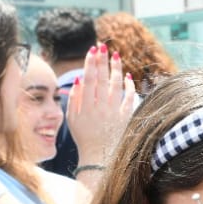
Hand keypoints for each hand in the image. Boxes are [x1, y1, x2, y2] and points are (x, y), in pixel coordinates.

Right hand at [66, 44, 136, 170]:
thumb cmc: (84, 138)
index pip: (88, 79)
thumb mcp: (72, 120)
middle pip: (101, 78)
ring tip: (115, 55)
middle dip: (101, 60)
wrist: (99, 158)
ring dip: (115, 68)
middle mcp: (99, 107)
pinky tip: (127, 76)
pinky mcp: (125, 118)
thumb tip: (79, 79)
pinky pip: (129, 99)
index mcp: (85, 106)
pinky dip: (129, 87)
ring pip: (115, 85)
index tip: (92, 50)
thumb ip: (74, 99)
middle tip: (102, 45)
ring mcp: (113, 112)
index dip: (90, 63)